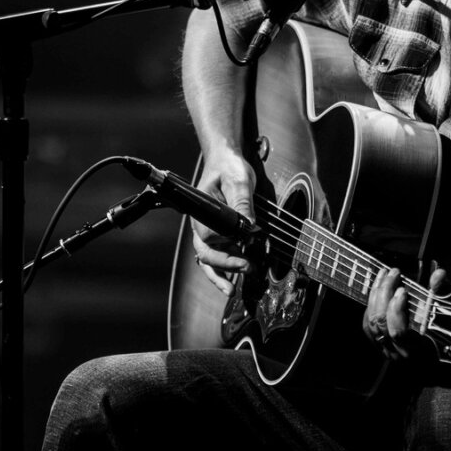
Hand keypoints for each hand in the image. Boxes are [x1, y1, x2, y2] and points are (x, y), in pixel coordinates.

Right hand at [191, 146, 256, 294]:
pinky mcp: (216, 235)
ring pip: (207, 260)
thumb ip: (243, 203)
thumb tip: (250, 226)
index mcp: (202, 210)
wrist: (225, 161)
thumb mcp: (239, 181)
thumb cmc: (229, 168)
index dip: (227, 244)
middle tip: (247, 268)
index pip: (209, 236)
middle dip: (226, 264)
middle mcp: (201, 224)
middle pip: (206, 253)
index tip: (246, 245)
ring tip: (232, 289)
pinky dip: (221, 272)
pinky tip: (231, 282)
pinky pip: (214, 257)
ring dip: (220, 274)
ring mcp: (207, 231)